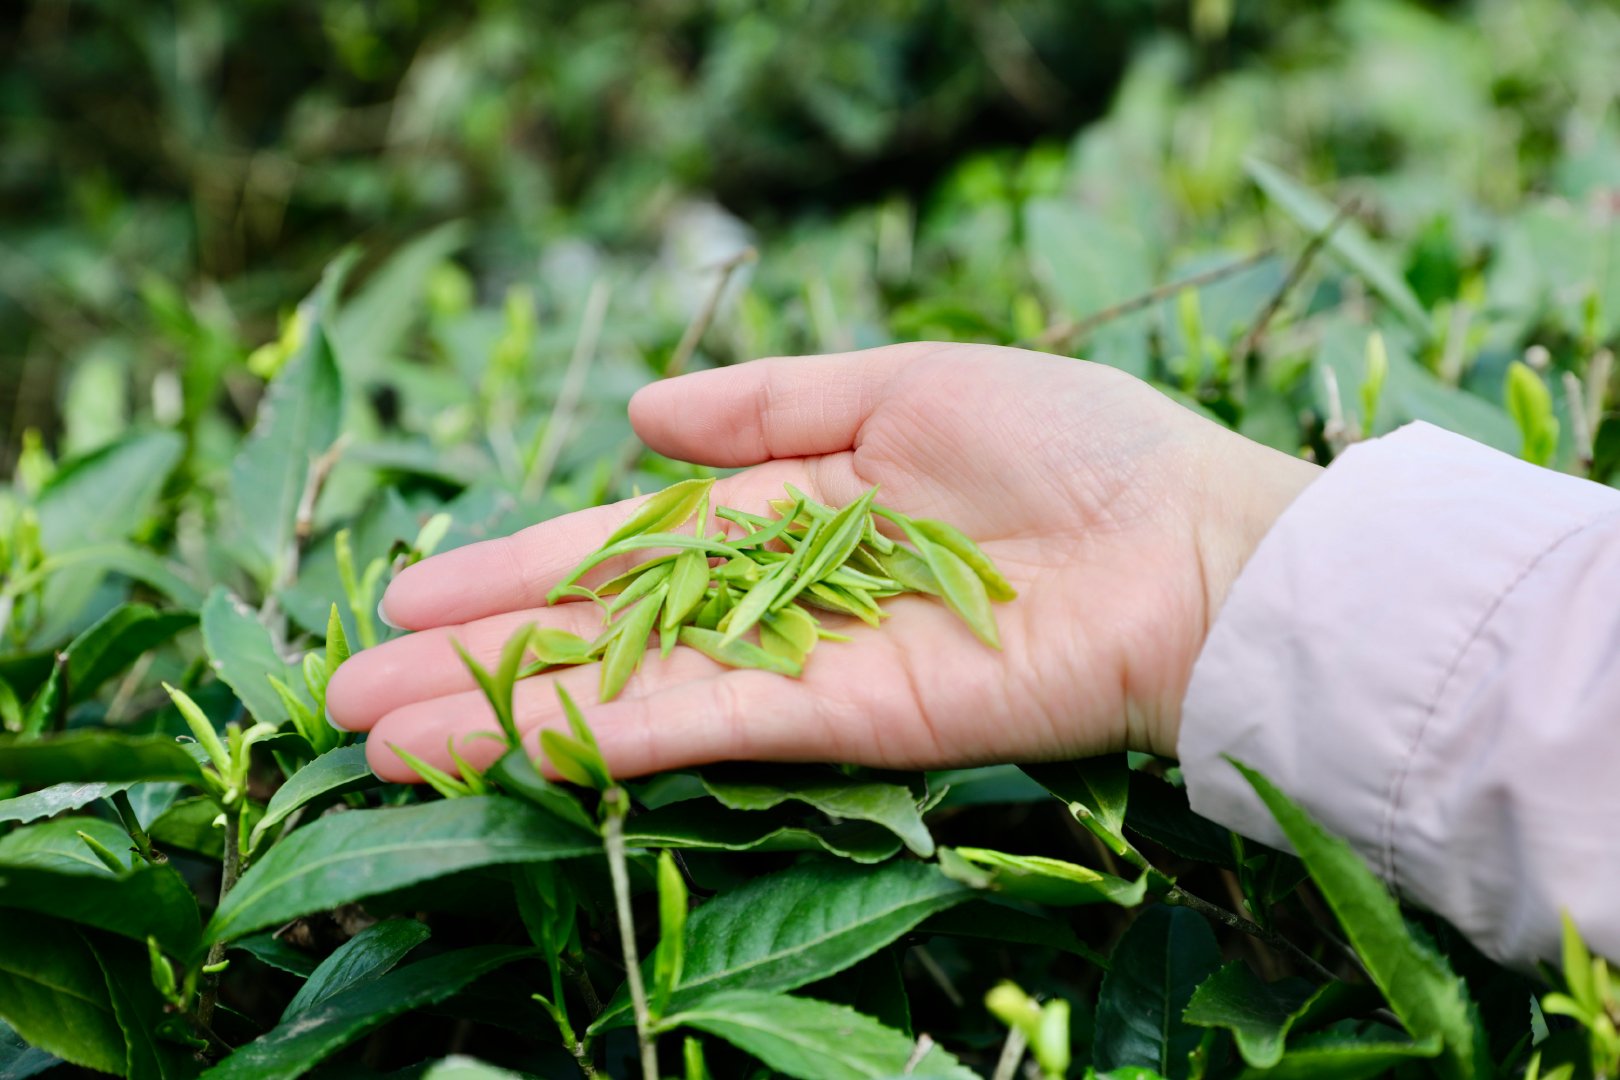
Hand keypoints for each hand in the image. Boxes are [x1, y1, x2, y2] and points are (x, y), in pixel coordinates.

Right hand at [327, 343, 1317, 781]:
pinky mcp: (845, 723)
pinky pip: (703, 727)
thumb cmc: (1068, 445)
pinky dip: (605, 737)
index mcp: (786, 513)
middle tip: (347, 694)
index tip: (410, 593)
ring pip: (628, 695)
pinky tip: (505, 748)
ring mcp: (802, 669)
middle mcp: (775, 602)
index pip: (623, 551)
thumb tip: (640, 418)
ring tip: (380, 741)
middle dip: (476, 663)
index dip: (517, 573)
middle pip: (601, 635)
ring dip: (504, 718)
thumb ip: (769, 405)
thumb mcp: (901, 384)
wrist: (1188, 546)